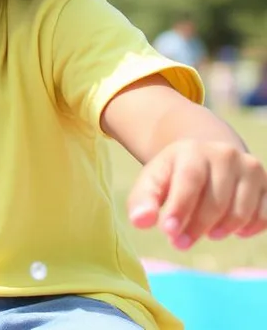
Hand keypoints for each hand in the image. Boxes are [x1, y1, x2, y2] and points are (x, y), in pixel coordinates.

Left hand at [128, 139, 266, 248]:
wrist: (205, 158)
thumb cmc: (173, 175)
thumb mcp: (152, 181)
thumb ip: (142, 200)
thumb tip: (140, 222)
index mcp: (192, 151)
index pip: (190, 180)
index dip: (180, 207)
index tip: (168, 232)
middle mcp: (225, 155)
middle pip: (216, 200)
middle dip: (196, 227)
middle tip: (180, 243)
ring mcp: (249, 168)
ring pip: (241, 211)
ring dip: (222, 229)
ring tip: (207, 233)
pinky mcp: (266, 183)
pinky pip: (264, 215)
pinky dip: (249, 228)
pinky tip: (233, 230)